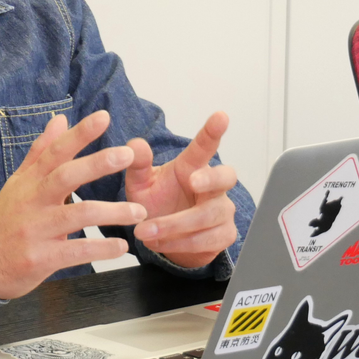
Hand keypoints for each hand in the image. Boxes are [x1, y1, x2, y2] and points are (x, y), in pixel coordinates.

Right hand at [0, 110, 146, 299]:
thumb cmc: (6, 220)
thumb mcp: (19, 183)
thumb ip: (41, 152)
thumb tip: (60, 119)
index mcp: (30, 181)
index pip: (55, 151)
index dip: (79, 134)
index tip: (104, 117)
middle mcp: (32, 201)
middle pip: (66, 175)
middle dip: (98, 163)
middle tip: (128, 154)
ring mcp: (36, 230)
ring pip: (78, 214)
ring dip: (112, 211)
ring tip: (140, 211)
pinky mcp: (40, 258)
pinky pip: (76, 251)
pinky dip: (101, 248)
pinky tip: (121, 245)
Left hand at [124, 111, 238, 269]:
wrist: (165, 238)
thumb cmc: (157, 203)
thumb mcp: (141, 184)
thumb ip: (137, 164)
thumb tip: (134, 144)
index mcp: (192, 167)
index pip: (205, 146)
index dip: (213, 131)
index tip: (221, 116)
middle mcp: (212, 187)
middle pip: (225, 177)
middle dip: (210, 179)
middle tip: (193, 181)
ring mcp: (221, 211)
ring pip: (208, 215)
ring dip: (175, 225)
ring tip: (146, 230)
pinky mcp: (223, 235)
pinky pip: (206, 240)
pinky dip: (179, 243)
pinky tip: (159, 242)